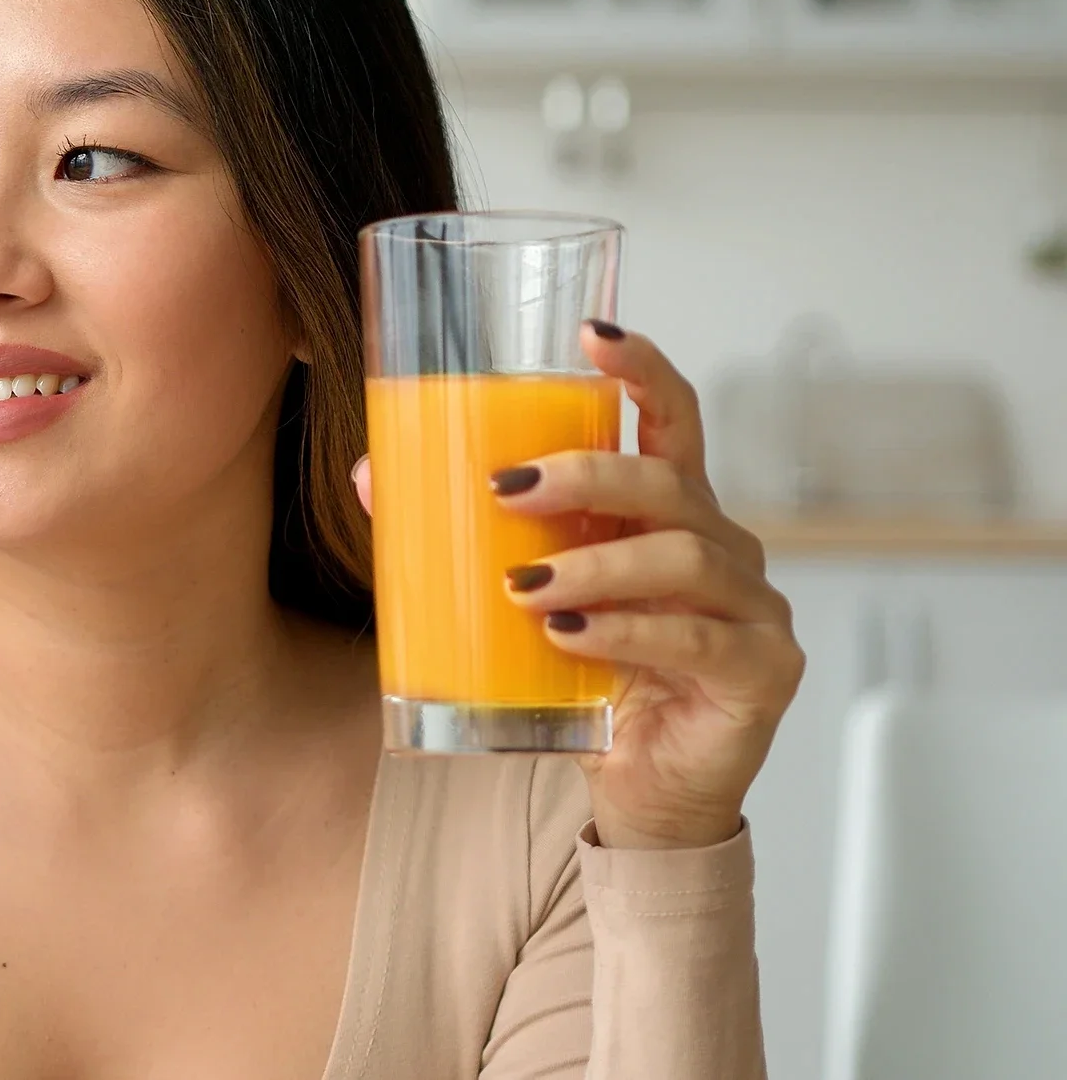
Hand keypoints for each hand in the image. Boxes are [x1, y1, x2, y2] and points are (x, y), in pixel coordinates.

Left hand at [352, 322, 803, 849]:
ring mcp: (754, 609)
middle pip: (667, 483)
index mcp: (671, 515)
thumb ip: (468, 538)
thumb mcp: (527, 601)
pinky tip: (572, 636)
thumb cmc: (588, 685)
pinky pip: (697, 638)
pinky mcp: (761, 672)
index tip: (590, 336)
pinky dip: (628, 632)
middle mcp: (724, 548)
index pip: (672, 420)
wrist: (640, 795)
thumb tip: (370, 473)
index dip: (642, 371)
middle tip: (506, 490)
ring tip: (524, 587)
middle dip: (585, 475)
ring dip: (595, 564)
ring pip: (683, 558)